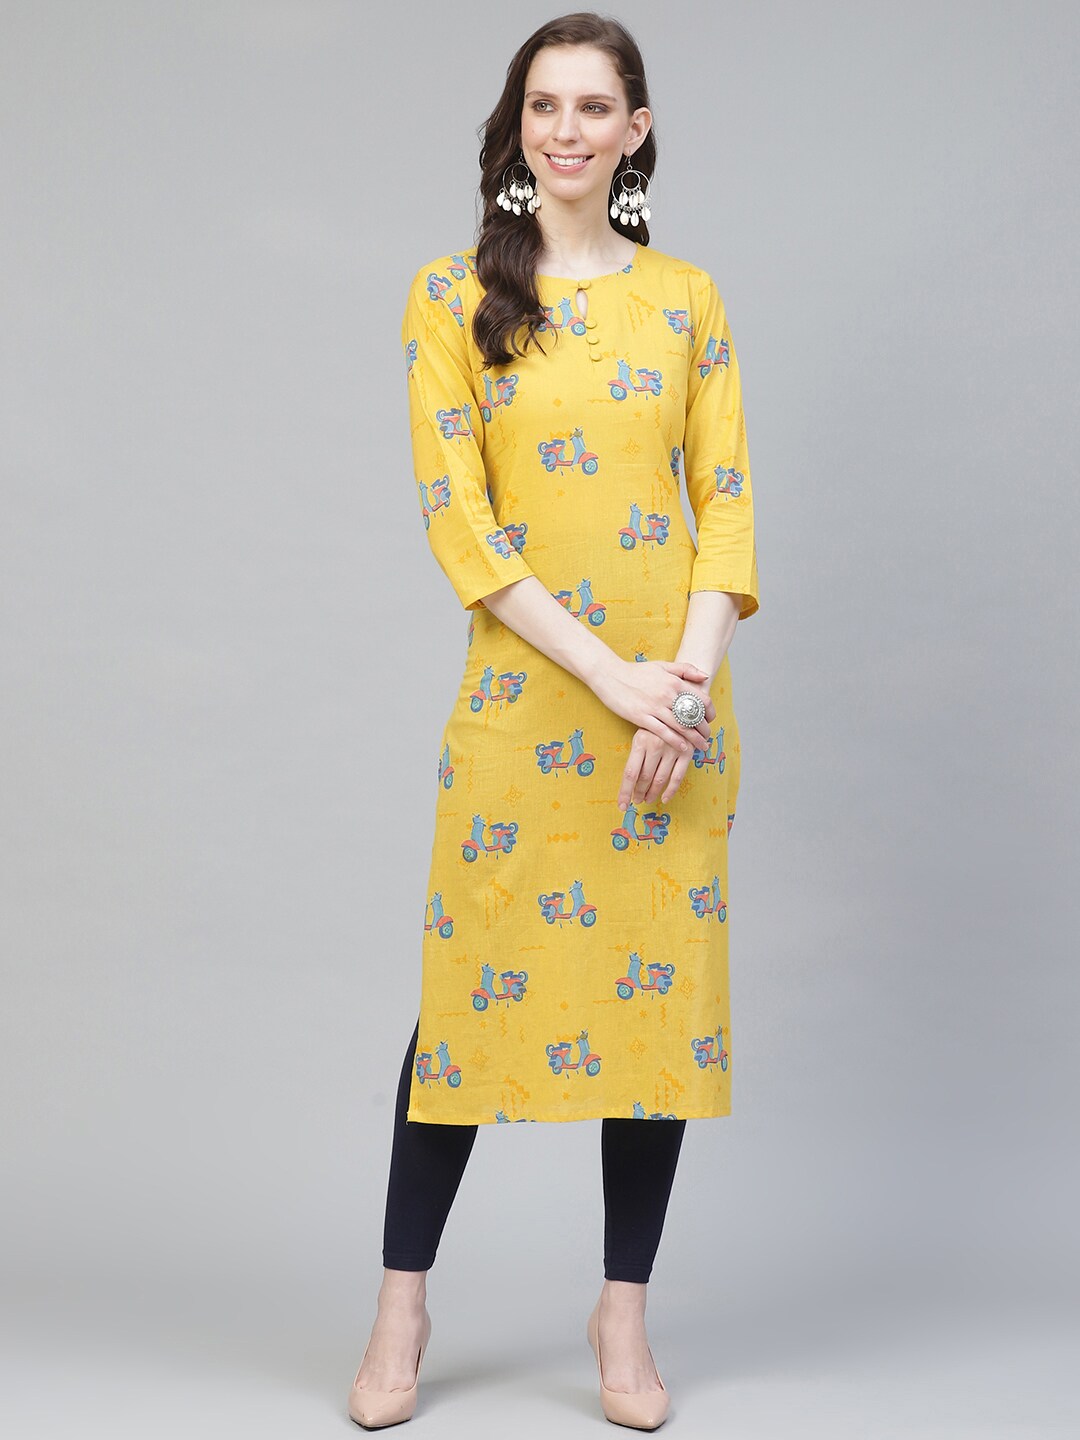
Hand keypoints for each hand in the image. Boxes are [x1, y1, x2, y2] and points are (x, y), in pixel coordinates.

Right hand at [592, 657, 714, 753]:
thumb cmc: (636, 671)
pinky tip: (683, 748)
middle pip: (694, 716)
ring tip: (702, 747)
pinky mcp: (641, 717)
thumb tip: (705, 676)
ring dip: (695, 739)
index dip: (710, 712)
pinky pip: (663, 732)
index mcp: (674, 682)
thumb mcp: (662, 665)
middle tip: (708, 738)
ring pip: (681, 727)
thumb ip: (685, 669)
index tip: (710, 720)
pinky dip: (676, 741)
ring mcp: (654, 707)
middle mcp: (667, 695)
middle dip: (704, 730)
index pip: (702, 700)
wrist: (609, 675)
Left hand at [618, 726, 701, 807]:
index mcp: (640, 740)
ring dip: (652, 793)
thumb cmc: (656, 723)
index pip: (630, 773)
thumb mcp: (642, 732)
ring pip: (659, 779)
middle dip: (638, 792)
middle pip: (644, 778)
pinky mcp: (686, 753)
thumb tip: (630, 779)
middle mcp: (655, 745)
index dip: (625, 791)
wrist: (681, 705)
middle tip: (636, 801)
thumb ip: (638, 754)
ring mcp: (672, 749)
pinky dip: (671, 791)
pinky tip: (664, 799)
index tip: (622, 805)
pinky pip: (677, 777)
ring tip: (646, 799)